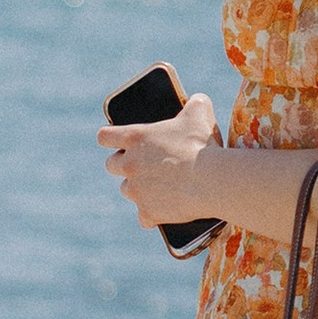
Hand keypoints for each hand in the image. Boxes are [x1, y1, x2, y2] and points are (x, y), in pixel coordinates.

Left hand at [98, 94, 220, 230]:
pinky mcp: (148, 212)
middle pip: (111, 165)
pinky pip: (144, 217)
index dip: (108, 138)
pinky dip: (152, 215)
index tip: (112, 140)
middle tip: (142, 164)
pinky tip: (163, 211)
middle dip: (124, 165)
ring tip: (157, 186)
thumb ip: (194, 104)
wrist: (212, 180)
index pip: (105, 137)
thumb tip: (196, 102)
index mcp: (136, 138)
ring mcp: (137, 190)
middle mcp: (130, 164)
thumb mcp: (200, 113)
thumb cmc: (203, 144)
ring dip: (138, 188)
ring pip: (127, 190)